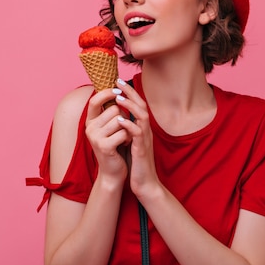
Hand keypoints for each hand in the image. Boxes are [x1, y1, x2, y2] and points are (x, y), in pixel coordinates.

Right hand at [85, 88, 129, 182]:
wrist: (113, 171)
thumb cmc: (115, 146)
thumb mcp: (110, 127)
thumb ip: (111, 111)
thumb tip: (118, 88)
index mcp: (90, 121)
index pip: (95, 100)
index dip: (107, 93)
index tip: (118, 90)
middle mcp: (89, 128)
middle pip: (114, 109)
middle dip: (124, 117)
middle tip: (123, 129)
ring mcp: (95, 137)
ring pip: (120, 120)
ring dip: (127, 128)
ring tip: (124, 137)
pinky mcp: (104, 146)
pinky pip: (123, 132)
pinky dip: (129, 137)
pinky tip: (125, 144)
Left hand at [113, 79, 160, 198]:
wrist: (145, 184)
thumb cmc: (136, 164)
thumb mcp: (131, 143)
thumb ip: (127, 130)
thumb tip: (118, 117)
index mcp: (142, 129)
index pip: (138, 106)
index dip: (129, 93)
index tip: (118, 82)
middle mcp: (145, 131)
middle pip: (142, 106)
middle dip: (130, 93)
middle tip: (119, 81)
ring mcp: (145, 140)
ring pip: (142, 117)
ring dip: (130, 106)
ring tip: (118, 98)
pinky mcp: (142, 150)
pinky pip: (138, 134)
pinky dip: (129, 125)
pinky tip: (120, 120)